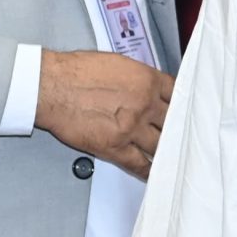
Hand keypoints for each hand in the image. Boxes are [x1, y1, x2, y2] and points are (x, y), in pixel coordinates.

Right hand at [36, 49, 171, 175]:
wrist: (51, 86)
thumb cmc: (75, 72)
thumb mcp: (116, 63)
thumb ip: (137, 77)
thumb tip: (144, 86)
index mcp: (147, 80)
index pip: (178, 94)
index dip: (182, 104)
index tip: (184, 110)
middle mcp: (145, 104)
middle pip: (173, 121)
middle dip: (177, 128)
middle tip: (182, 135)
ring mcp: (132, 127)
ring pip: (161, 144)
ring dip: (166, 150)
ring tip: (172, 156)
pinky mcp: (115, 147)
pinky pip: (139, 163)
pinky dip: (148, 170)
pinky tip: (154, 172)